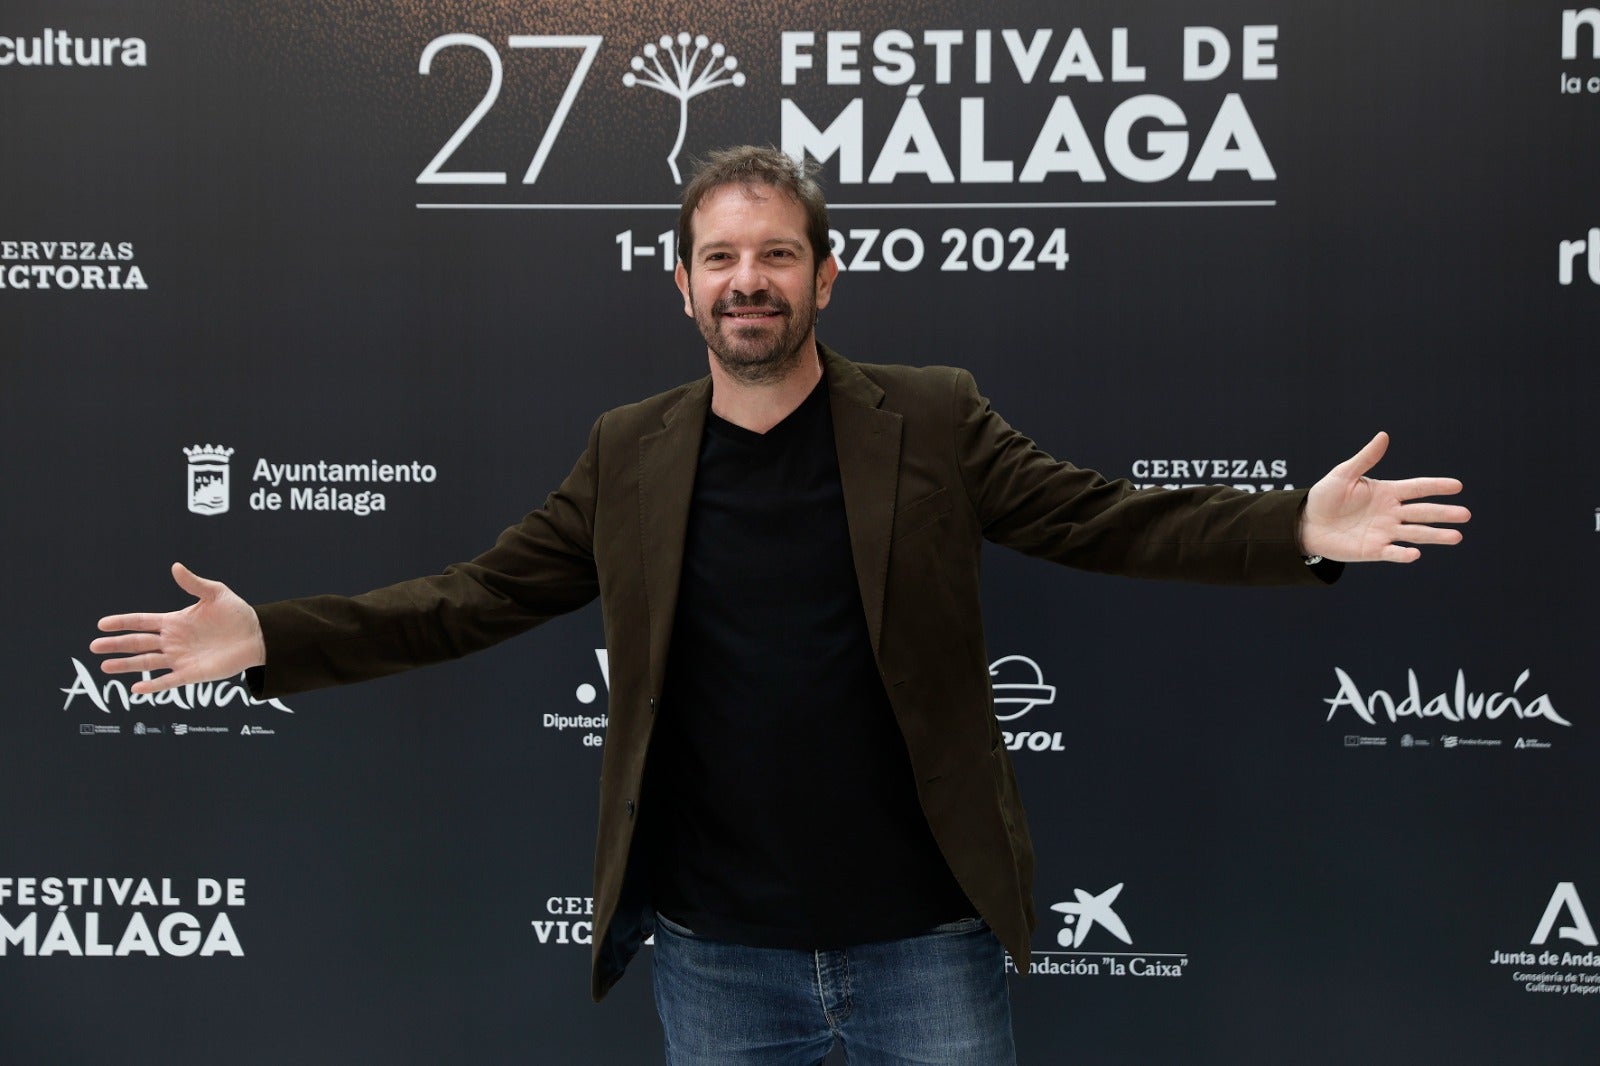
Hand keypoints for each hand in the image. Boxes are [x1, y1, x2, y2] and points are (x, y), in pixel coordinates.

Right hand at [91, 562, 266, 693]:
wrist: (258, 635)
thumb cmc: (237, 613)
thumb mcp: (216, 594)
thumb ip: (194, 584)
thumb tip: (175, 567)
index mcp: (174, 621)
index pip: (142, 621)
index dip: (122, 623)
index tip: (101, 624)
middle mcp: (173, 641)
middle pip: (138, 643)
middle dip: (116, 645)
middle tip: (94, 647)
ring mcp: (180, 658)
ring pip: (147, 663)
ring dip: (127, 665)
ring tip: (105, 667)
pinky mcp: (192, 674)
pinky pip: (169, 681)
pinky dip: (153, 685)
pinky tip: (137, 689)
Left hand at [1301, 432, 1469, 562]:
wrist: (1306, 523)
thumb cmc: (1325, 496)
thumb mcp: (1344, 474)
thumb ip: (1365, 458)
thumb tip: (1384, 436)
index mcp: (1387, 492)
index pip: (1417, 488)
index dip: (1436, 486)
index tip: (1457, 486)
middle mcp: (1391, 513)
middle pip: (1423, 512)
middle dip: (1444, 513)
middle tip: (1466, 515)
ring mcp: (1384, 532)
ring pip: (1415, 533)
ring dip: (1435, 535)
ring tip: (1456, 537)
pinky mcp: (1373, 550)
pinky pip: (1392, 552)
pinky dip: (1403, 554)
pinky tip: (1415, 554)